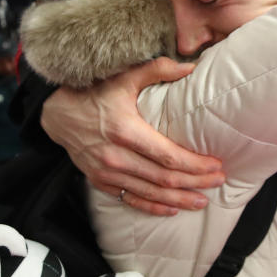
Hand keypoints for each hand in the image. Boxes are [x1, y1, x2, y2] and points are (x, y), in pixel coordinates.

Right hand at [41, 58, 224, 215]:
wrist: (58, 115)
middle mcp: (116, 156)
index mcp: (126, 130)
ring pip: (150, 193)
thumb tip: (191, 67)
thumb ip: (158, 70)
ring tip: (202, 200)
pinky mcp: (100, 182)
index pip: (168, 155)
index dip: (195, 164)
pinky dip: (153, 206)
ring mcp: (107, 173)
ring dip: (179, 199)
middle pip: (164, 177)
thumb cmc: (95, 94)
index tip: (216, 165)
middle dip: (195, 182)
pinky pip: (131, 199)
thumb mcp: (124, 77)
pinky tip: (172, 208)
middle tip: (218, 181)